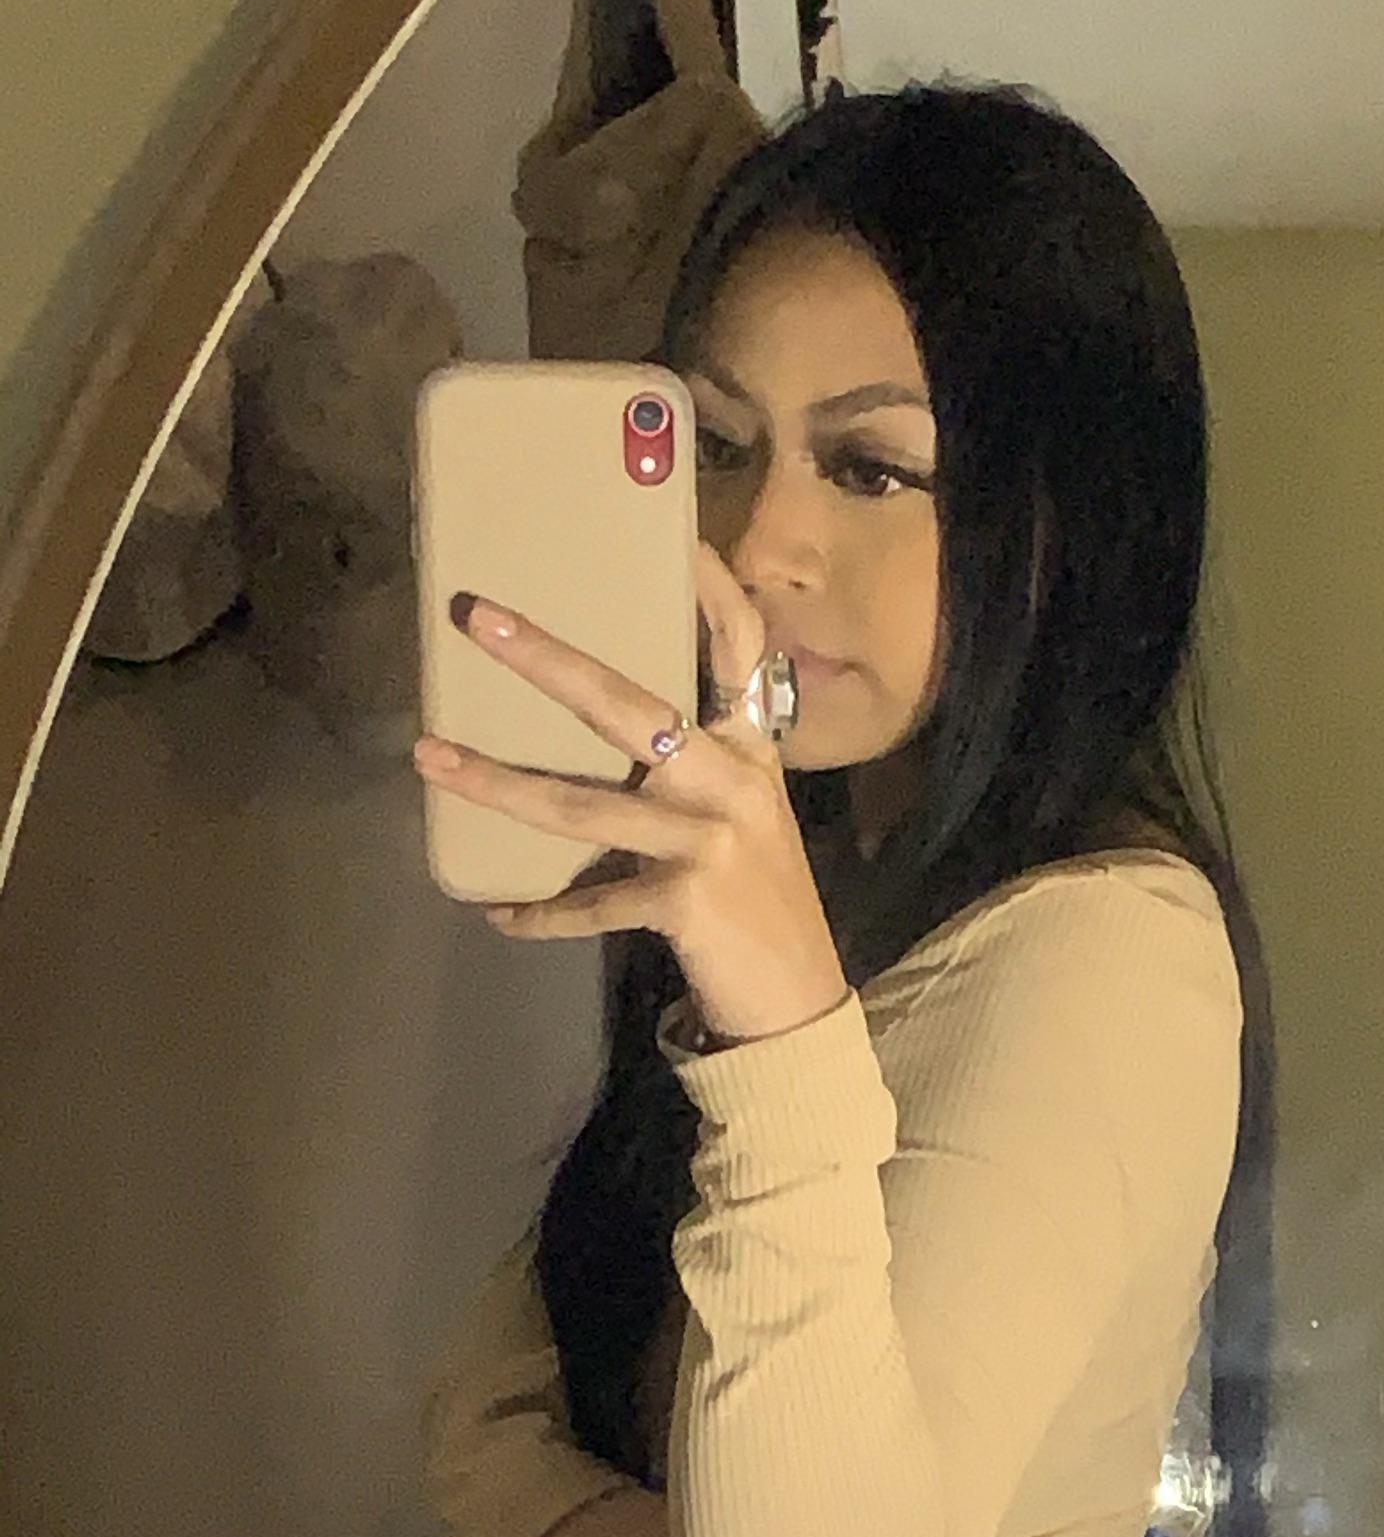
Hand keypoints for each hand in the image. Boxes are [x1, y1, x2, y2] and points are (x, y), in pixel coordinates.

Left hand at [412, 547, 851, 1048]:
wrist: (798, 1000)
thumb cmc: (758, 900)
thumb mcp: (746, 817)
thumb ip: (695, 769)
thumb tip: (615, 726)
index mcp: (750, 752)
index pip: (742, 651)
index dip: (714, 593)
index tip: (678, 536)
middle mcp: (732, 783)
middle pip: (631, 706)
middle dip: (549, 661)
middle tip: (481, 619)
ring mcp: (709, 842)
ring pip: (585, 804)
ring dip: (499, 783)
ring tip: (432, 758)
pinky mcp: (684, 903)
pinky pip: (591, 902)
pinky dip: (542, 912)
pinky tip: (500, 912)